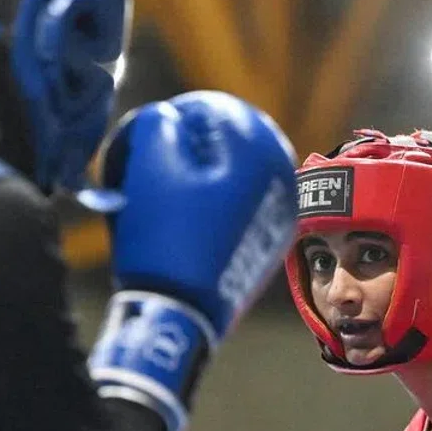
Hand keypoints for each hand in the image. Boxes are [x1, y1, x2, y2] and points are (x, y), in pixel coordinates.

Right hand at [82, 91, 297, 430]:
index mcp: (264, 157)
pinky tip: (176, 223)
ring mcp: (279, 222)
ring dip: (194, 179)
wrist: (179, 316)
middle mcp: (285, 187)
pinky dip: (206, 209)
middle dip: (185, 150)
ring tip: (157, 194)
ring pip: (231, 182)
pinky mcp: (264, 249)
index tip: (147, 134)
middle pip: (228, 149)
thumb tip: (170, 119)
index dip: (174, 119)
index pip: (216, 113)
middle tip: (149, 163)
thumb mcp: (150, 163)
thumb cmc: (164, 236)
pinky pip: (234, 213)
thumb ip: (160, 122)